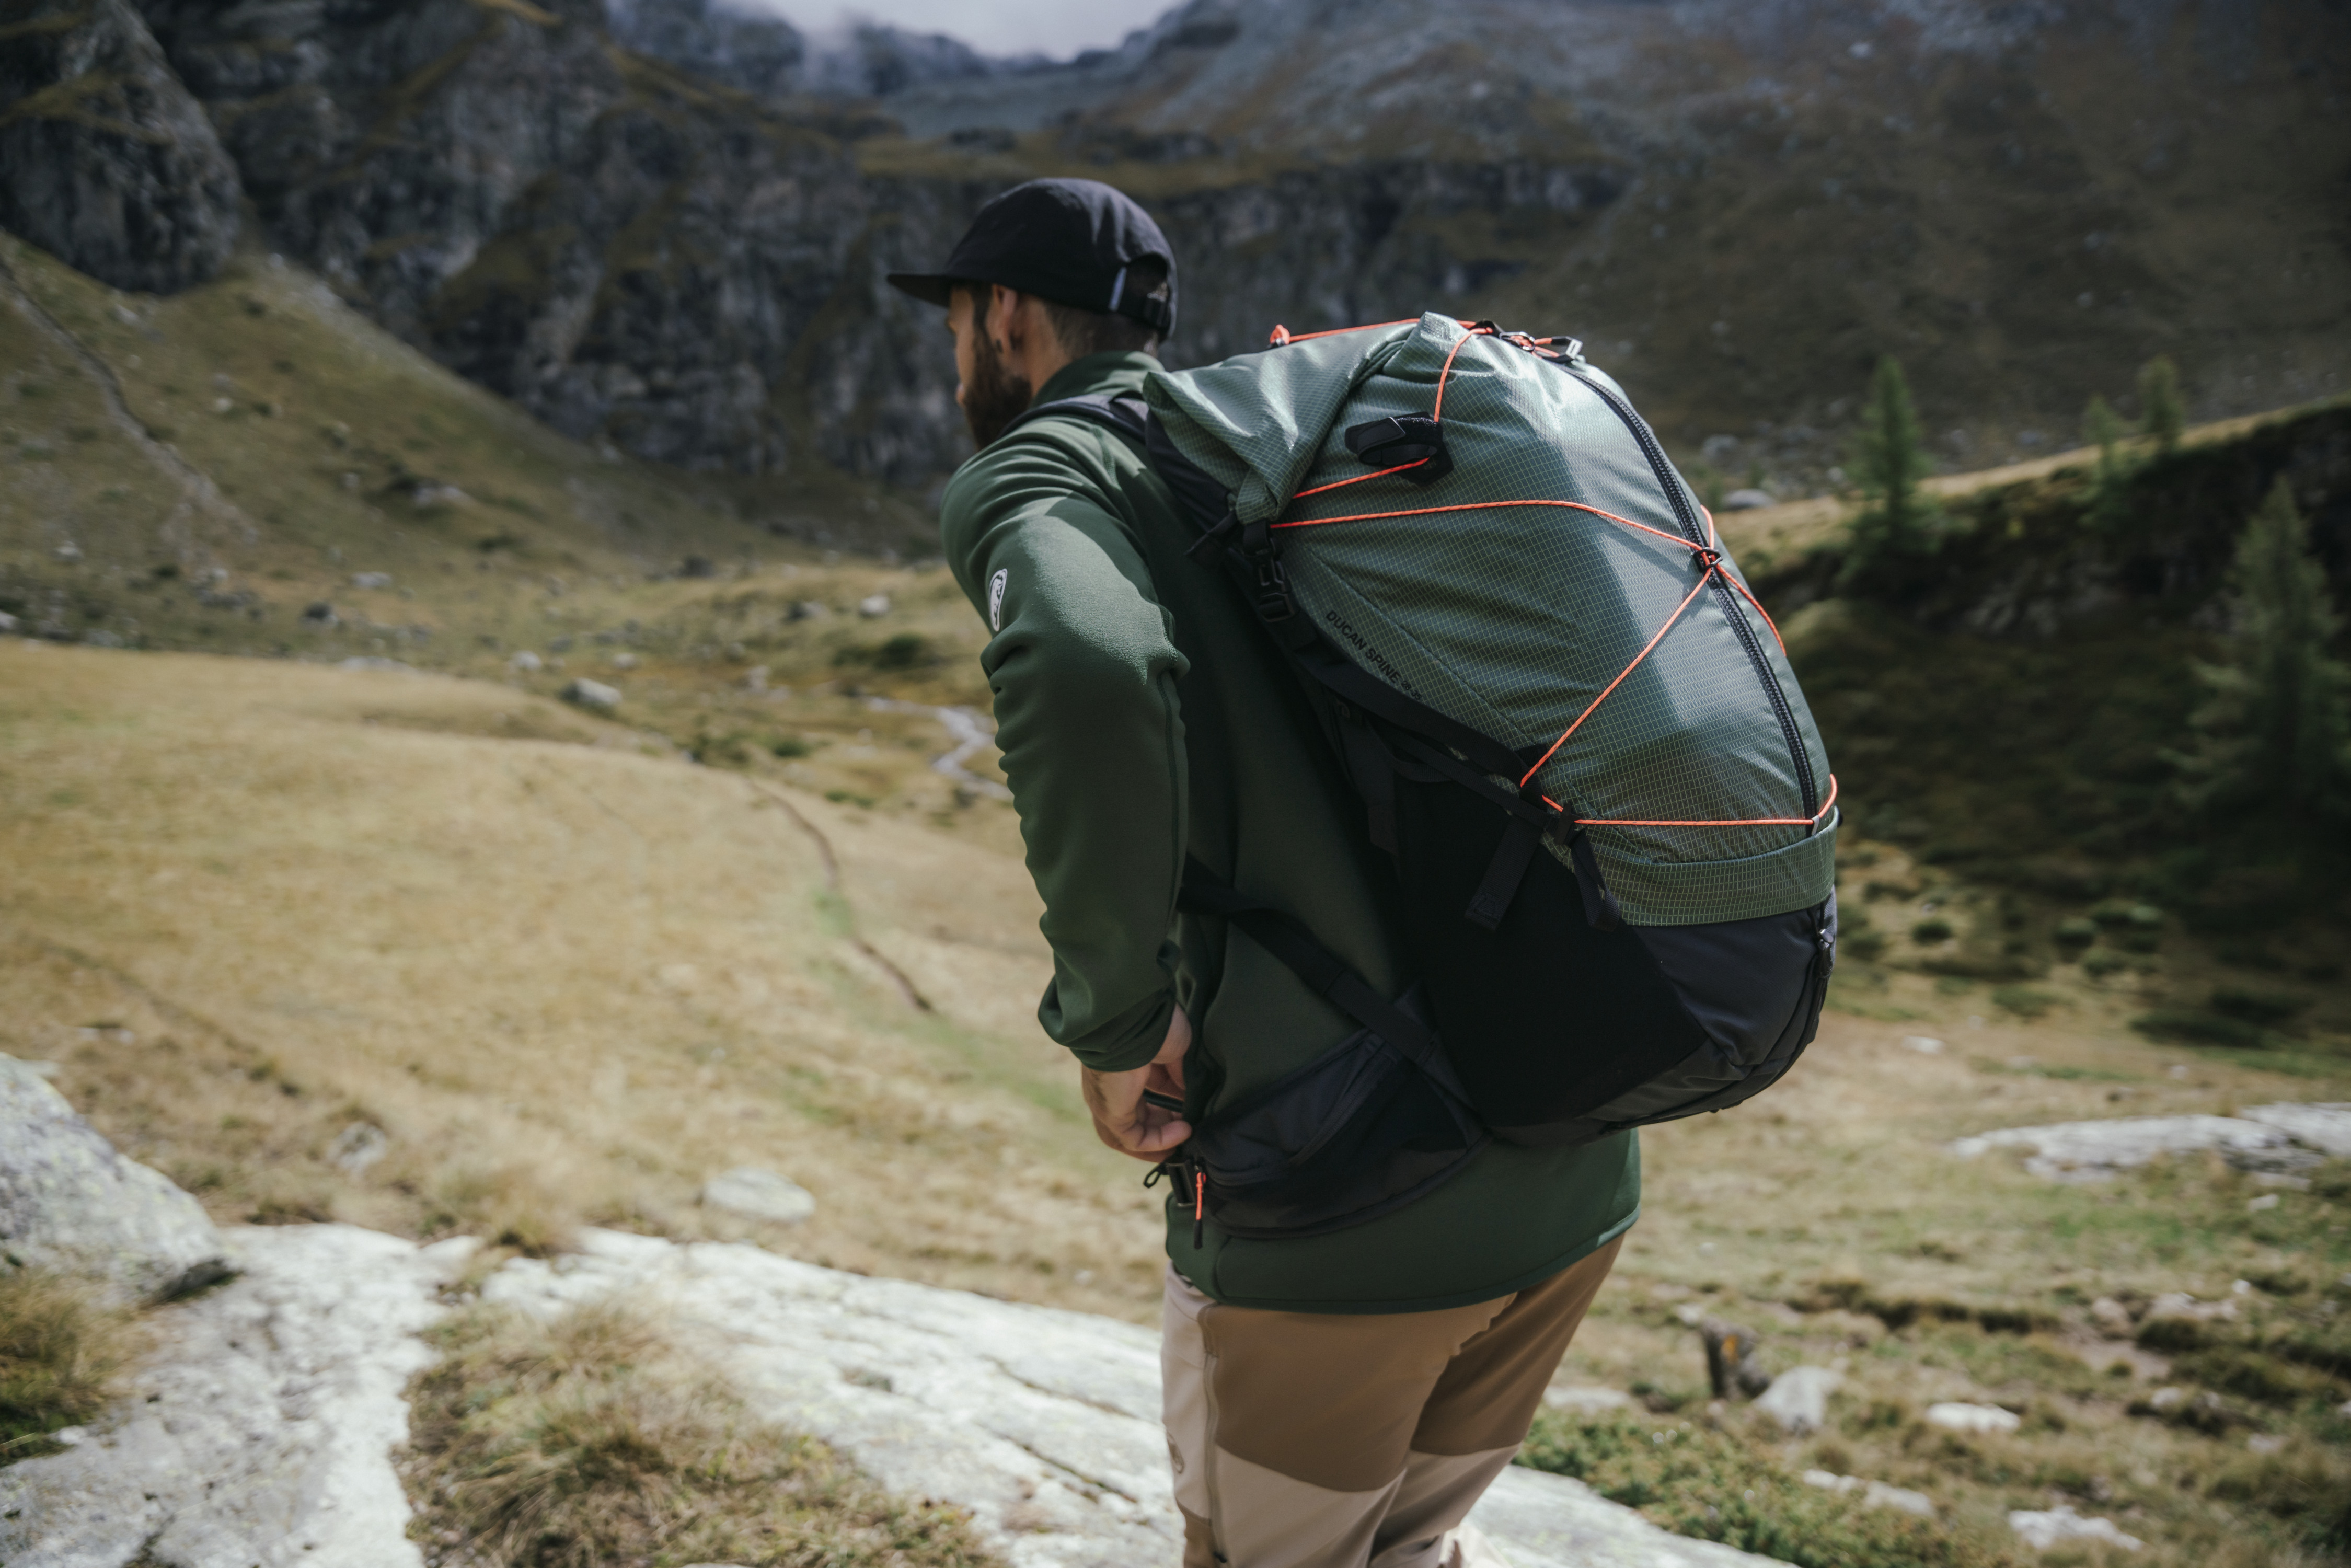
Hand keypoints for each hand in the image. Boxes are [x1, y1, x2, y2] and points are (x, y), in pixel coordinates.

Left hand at [1081, 1005, 1191, 1161]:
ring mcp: (1107, 1101)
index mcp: (1124, 1068)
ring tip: (1184, 1142)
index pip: (1143, 1099)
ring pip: (1128, 1136)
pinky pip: (1134, 1139)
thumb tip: (1189, 1095)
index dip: (1168, 1110)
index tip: (1191, 1112)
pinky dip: (1160, 1140)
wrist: (1134, 1019)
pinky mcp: (1110, 1112)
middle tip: (1189, 1130)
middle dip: (1163, 1129)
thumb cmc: (1155, 1025)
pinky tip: (1184, 1130)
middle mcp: (1112, 1087)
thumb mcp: (1175, 1051)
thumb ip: (1179, 1075)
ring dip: (1159, 1142)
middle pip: (1134, 1121)